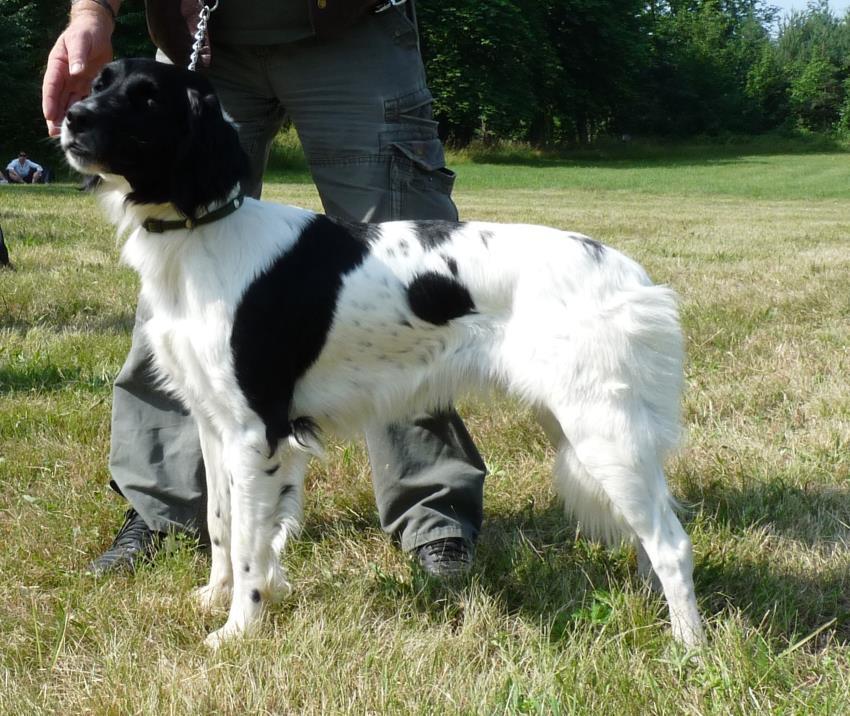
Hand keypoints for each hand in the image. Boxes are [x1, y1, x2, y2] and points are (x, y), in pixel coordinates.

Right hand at [42, 7, 114, 136]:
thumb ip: (78, 56)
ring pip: (69, 103)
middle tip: (56, 134)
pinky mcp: (88, 85)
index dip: (50, 102)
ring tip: (68, 135)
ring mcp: (75, 82)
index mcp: (58, 66)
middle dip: (56, 116)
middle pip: (58, 99)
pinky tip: (85, 125)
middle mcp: (65, 77)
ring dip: (68, 118)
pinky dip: (83, 112)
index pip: (51, 86)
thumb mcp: (80, 41)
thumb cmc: (85, 33)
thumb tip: (75, 72)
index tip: (49, 116)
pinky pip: (83, 101)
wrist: (97, 31)